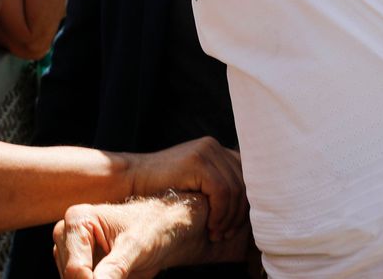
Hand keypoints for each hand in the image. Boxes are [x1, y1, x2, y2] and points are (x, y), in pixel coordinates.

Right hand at [54, 197, 202, 278]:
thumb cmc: (152, 227)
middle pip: (70, 277)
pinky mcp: (82, 266)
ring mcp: (73, 252)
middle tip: (123, 274)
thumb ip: (115, 268)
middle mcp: (68, 235)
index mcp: (78, 220)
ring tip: (125, 272)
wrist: (165, 229)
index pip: (75, 268)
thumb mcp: (136, 247)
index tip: (117, 278)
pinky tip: (119, 275)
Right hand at [123, 137, 245, 240]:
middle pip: (245, 185)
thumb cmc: (162, 188)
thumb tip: (250, 209)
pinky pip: (222, 192)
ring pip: (235, 191)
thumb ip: (218, 186)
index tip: (234, 229)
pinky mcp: (197, 161)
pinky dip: (220, 214)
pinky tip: (210, 226)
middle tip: (224, 235)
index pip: (249, 178)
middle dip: (238, 215)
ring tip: (216, 234)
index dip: (246, 206)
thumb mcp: (196, 185)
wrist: (132, 179)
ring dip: (228, 218)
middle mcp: (214, 146)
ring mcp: (206, 151)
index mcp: (217, 150)